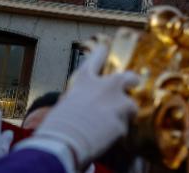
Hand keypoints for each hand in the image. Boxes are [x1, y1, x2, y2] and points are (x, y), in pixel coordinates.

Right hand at [28, 44, 138, 168]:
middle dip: (131, 81)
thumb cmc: (56, 126)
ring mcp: (118, 101)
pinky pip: (124, 127)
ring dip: (123, 115)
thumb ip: (82, 101)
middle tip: (132, 85)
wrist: (63, 142)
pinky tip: (104, 139)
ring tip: (106, 128)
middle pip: (127, 77)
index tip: (104, 45)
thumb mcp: (65, 106)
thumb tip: (90, 108)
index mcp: (85, 81)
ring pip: (130, 106)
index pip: (95, 59)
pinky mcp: (124, 120)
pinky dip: (117, 133)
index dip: (101, 52)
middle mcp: (105, 86)